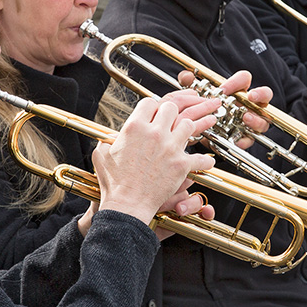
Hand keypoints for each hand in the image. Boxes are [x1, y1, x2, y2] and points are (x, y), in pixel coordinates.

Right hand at [91, 98, 215, 238]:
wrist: (127, 204)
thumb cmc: (114, 183)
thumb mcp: (101, 155)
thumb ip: (107, 141)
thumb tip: (110, 138)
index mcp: (134, 127)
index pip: (150, 102)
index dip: (153, 107)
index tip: (155, 114)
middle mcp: (154, 133)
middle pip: (171, 108)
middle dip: (171, 114)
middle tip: (171, 122)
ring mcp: (170, 147)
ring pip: (188, 124)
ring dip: (187, 130)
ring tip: (185, 136)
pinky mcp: (181, 164)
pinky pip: (200, 157)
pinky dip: (204, 161)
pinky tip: (205, 162)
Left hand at [173, 69, 268, 149]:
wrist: (199, 133)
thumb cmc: (203, 110)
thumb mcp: (194, 97)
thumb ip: (189, 84)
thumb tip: (186, 75)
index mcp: (237, 91)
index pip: (244, 79)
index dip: (236, 82)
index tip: (223, 90)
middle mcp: (247, 105)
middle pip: (265, 95)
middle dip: (260, 94)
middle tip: (251, 96)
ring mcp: (249, 122)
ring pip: (262, 119)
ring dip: (256, 119)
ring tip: (245, 118)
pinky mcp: (244, 138)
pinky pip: (250, 140)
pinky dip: (244, 140)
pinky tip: (236, 139)